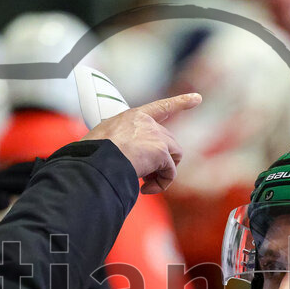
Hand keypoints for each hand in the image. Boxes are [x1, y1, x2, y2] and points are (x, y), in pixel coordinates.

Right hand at [83, 93, 200, 192]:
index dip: (180, 102)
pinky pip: (170, 173)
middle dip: (160, 162)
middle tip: (143, 177)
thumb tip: (123, 161)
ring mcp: (156, 136)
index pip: (160, 107)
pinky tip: (145, 189)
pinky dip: (161, 184)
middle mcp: (147, 123)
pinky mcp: (161, 152)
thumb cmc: (92, 155)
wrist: (97, 160)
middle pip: (168, 142)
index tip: (197, 99)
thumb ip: (119, 144)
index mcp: (132, 117)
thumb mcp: (104, 140)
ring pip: (174, 156)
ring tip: (145, 183)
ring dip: (163, 173)